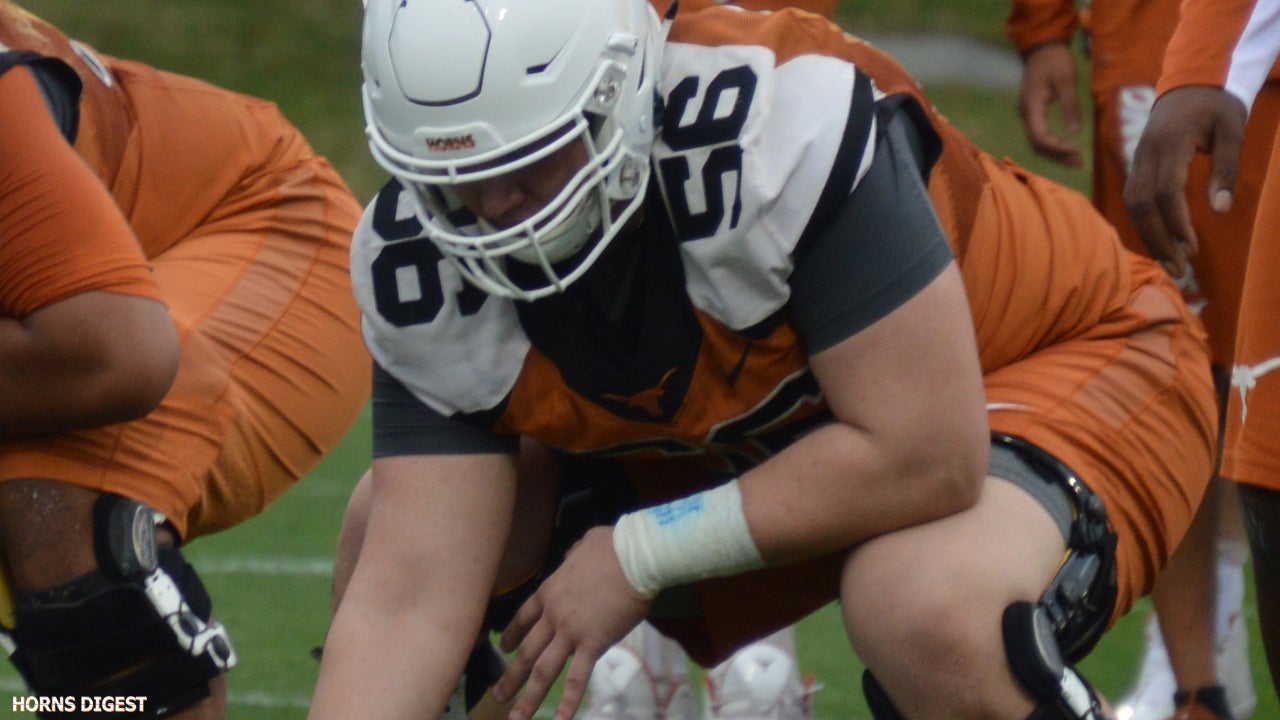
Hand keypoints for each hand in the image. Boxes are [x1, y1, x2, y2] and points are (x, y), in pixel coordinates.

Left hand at [494, 526, 652, 719]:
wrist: (632, 556)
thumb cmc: (612, 546)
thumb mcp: (583, 545)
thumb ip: (573, 557)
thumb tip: (573, 558)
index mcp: (549, 591)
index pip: (523, 618)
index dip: (512, 635)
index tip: (503, 649)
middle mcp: (553, 616)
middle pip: (527, 651)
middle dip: (511, 676)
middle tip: (498, 695)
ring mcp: (570, 632)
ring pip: (543, 670)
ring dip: (528, 696)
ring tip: (516, 717)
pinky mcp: (592, 644)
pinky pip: (578, 678)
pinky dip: (568, 701)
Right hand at [1017, 42, 1082, 167]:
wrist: (1042, 47)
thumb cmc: (1055, 60)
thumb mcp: (1067, 80)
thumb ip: (1070, 105)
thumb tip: (1074, 131)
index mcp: (1031, 106)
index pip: (1039, 136)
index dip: (1056, 147)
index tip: (1076, 149)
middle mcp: (1025, 113)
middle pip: (1037, 143)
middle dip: (1057, 155)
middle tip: (1079, 162)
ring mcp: (1027, 114)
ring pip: (1037, 142)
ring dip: (1055, 153)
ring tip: (1075, 160)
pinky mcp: (1032, 113)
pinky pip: (1039, 134)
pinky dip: (1052, 144)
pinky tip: (1066, 147)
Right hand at [1124, 85, 1247, 276]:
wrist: (1190, 80)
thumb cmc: (1216, 105)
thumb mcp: (1232, 130)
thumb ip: (1226, 169)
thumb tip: (1220, 211)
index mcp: (1169, 143)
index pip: (1166, 191)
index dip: (1177, 222)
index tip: (1193, 247)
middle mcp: (1145, 153)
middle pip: (1141, 205)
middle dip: (1158, 239)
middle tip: (1179, 269)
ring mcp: (1137, 159)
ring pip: (1132, 205)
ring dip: (1149, 236)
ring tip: (1171, 262)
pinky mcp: (1136, 166)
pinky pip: (1133, 200)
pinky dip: (1145, 224)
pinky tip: (1161, 242)